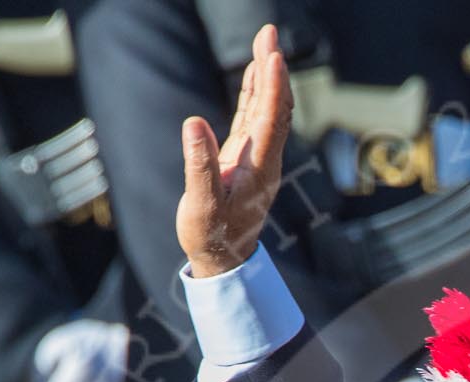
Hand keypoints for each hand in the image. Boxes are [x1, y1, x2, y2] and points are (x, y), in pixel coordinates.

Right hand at [177, 24, 288, 278]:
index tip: (272, 54)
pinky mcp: (245, 157)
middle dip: (273, 69)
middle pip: (276, 106)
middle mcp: (265, 158)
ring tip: (264, 41)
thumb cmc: (212, 236)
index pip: (271, 119)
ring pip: (267, 109)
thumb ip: (199, 165)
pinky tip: (255, 71)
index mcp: (259, 168)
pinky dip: (255, 92)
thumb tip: (193, 123)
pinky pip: (255, 118)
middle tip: (268, 33)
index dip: (272, 86)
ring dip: (266, 75)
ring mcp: (257, 156)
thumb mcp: (201, 205)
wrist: (223, 260)